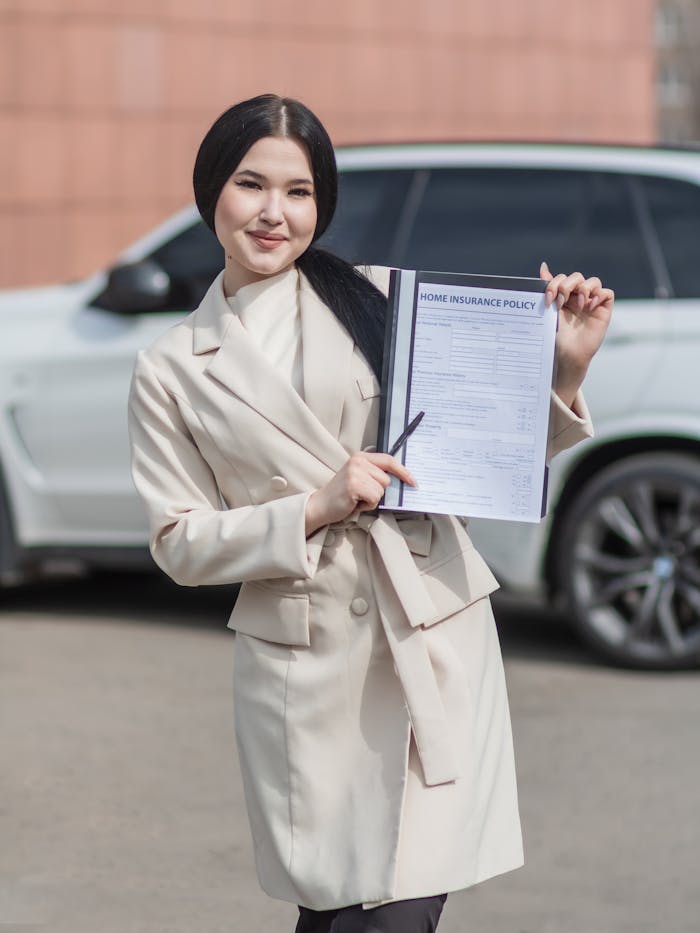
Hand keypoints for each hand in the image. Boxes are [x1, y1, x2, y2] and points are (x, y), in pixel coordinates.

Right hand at [305, 452, 415, 535]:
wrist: (320, 505)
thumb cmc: (342, 495)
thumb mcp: (358, 477)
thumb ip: (374, 473)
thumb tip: (400, 479)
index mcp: (361, 456)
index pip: (389, 460)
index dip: (403, 471)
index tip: (412, 481)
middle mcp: (358, 461)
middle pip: (387, 479)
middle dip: (378, 491)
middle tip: (361, 494)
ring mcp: (356, 472)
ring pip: (382, 490)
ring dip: (372, 499)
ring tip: (357, 498)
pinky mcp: (354, 485)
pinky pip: (375, 498)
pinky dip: (367, 505)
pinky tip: (355, 503)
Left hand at [540, 261, 613, 408]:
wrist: (566, 355)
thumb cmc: (556, 337)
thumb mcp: (548, 311)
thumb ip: (547, 289)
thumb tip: (543, 266)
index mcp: (562, 297)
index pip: (562, 278)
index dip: (554, 283)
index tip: (547, 298)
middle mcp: (577, 298)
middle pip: (576, 277)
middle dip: (566, 284)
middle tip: (560, 300)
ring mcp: (591, 303)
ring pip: (592, 281)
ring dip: (583, 288)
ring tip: (577, 304)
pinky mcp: (603, 310)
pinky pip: (607, 293)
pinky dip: (599, 294)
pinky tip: (590, 304)